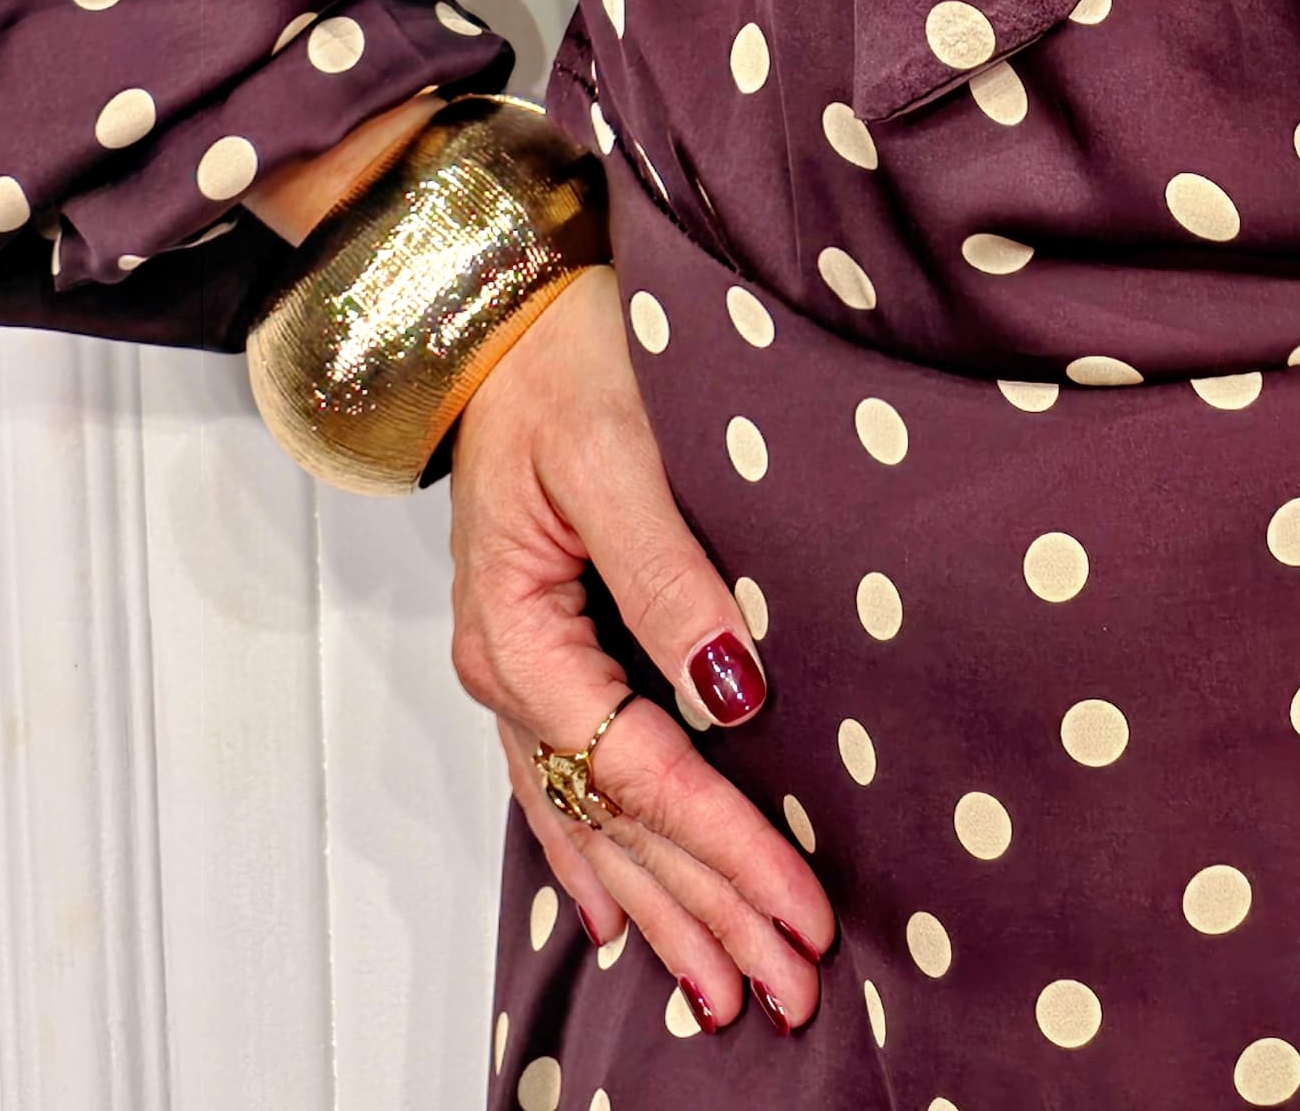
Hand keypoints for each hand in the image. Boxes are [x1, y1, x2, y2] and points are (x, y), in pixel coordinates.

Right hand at [446, 267, 836, 1035]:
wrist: (503, 305)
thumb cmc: (562, 356)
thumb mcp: (618, 452)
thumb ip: (671, 574)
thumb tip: (735, 687)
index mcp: (520, 632)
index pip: (635, 770)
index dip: (721, 846)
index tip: (796, 909)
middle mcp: (510, 671)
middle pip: (614, 822)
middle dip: (704, 912)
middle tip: (789, 992)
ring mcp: (520, 669)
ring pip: (592, 822)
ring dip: (662, 910)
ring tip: (727, 994)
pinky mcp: (543, 650)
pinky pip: (569, 786)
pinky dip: (603, 858)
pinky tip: (622, 922)